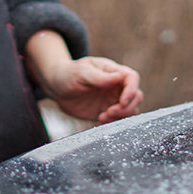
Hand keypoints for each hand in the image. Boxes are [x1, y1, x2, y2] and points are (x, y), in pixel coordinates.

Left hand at [25, 32, 142, 123]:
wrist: (56, 86)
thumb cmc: (69, 73)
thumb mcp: (82, 72)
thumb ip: (100, 77)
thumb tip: (120, 77)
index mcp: (113, 71)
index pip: (132, 78)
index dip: (131, 91)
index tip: (121, 102)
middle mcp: (116, 86)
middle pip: (136, 96)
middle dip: (126, 107)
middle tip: (109, 112)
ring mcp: (112, 99)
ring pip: (131, 109)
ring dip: (121, 116)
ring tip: (103, 116)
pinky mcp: (106, 111)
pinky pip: (118, 119)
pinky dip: (114, 122)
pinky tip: (100, 119)